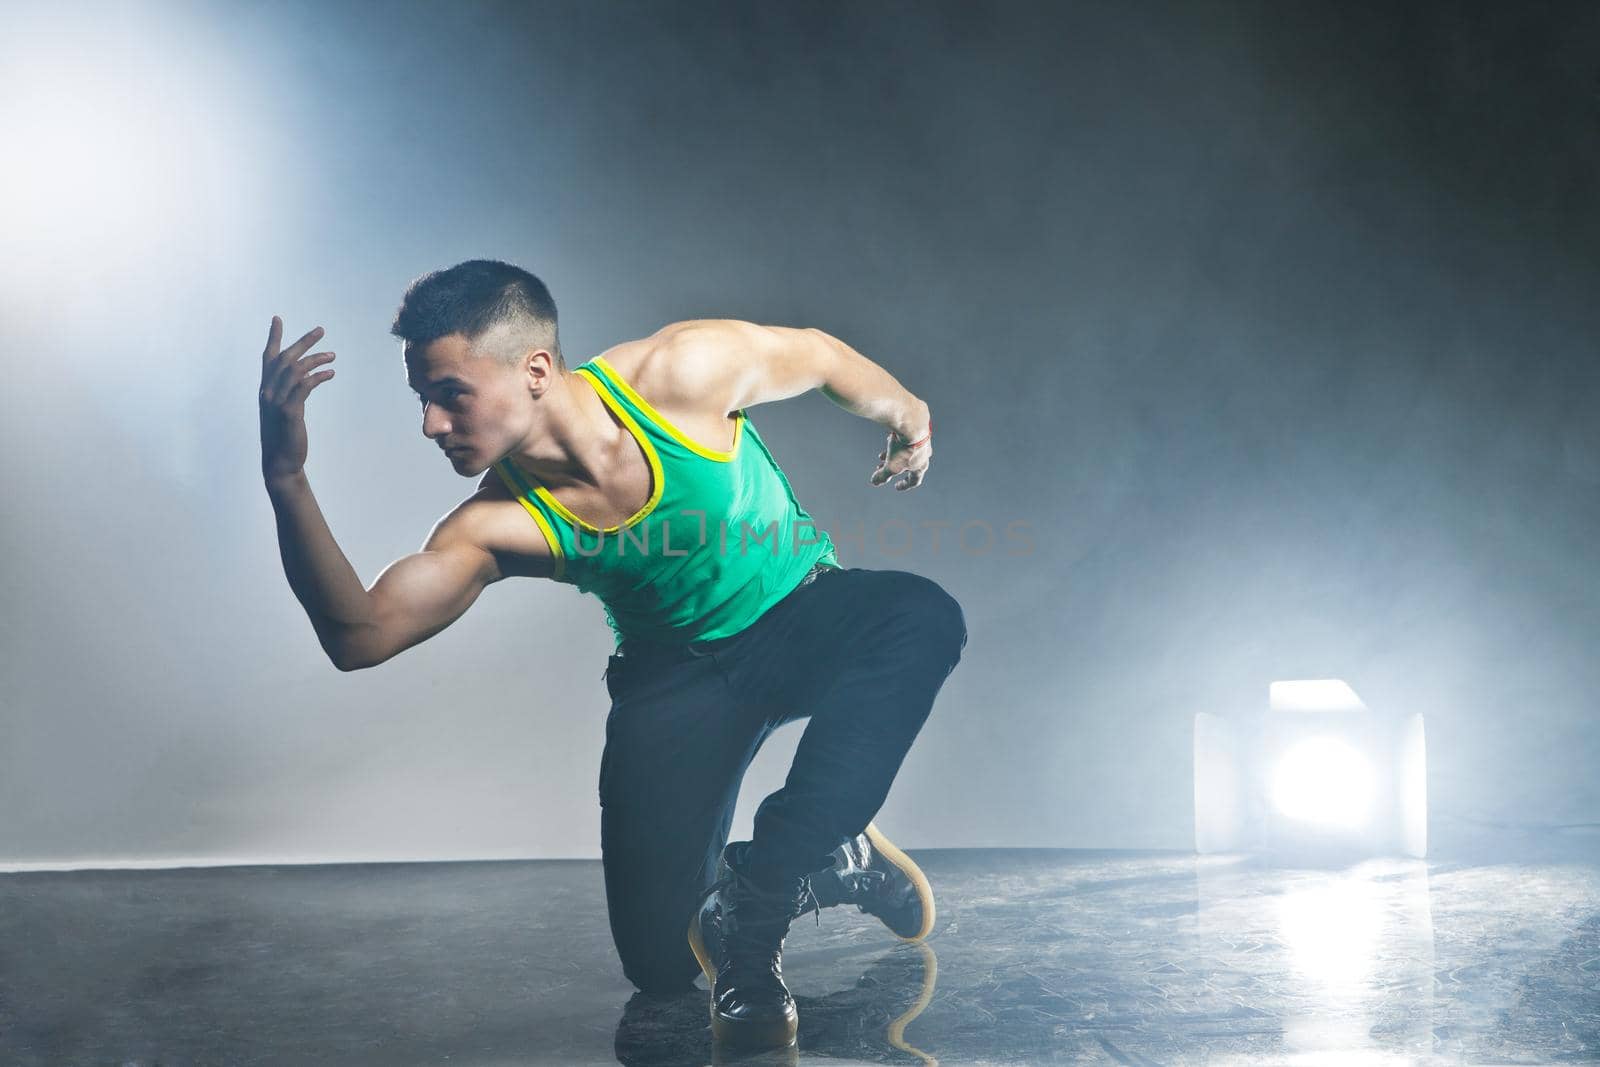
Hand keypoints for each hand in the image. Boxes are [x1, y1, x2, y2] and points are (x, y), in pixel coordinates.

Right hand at [259, 316, 335, 485]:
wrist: (280, 462)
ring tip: (333, 356)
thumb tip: (304, 381)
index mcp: (265, 390)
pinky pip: (303, 387)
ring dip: (316, 359)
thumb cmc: (284, 437)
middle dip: (303, 342)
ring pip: (295, 370)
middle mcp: (267, 392)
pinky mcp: (288, 412)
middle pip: (285, 358)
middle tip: (321, 330)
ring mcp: (276, 401)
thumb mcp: (285, 411)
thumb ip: (290, 394)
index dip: (273, 337)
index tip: (277, 319)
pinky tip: (331, 374)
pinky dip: (317, 377)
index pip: (268, 358)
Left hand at [870, 419, 931, 490]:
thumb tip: (875, 482)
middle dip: (894, 468)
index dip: (904, 485)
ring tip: (881, 456)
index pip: (914, 481)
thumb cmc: (903, 447)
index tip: (896, 486)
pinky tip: (889, 440)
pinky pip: (907, 439)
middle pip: (908, 465)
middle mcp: (924, 454)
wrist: (911, 422)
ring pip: (906, 452)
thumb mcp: (891, 466)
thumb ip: (883, 476)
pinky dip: (897, 443)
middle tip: (882, 469)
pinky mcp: (918, 430)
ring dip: (894, 456)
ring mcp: (923, 441)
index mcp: (921, 466)